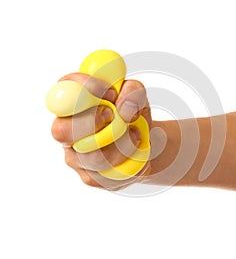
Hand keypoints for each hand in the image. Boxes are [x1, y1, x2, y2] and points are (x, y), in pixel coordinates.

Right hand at [51, 72, 151, 189]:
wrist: (143, 141)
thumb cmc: (132, 113)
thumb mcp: (137, 96)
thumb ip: (132, 92)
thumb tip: (124, 108)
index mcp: (72, 101)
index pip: (64, 89)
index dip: (85, 88)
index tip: (112, 93)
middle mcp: (65, 129)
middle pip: (61, 130)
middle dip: (92, 123)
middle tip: (114, 116)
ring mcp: (74, 156)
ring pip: (93, 156)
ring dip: (123, 145)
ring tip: (137, 135)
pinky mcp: (88, 177)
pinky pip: (108, 175)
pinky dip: (129, 162)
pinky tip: (137, 154)